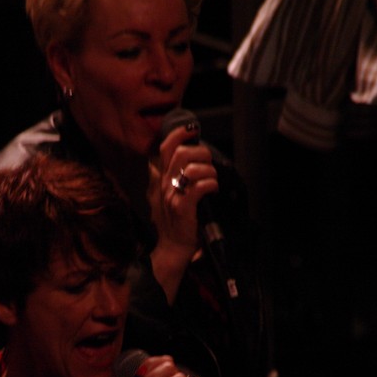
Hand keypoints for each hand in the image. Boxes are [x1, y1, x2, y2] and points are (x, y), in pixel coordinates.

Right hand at [147, 126, 218, 302]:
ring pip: (193, 168)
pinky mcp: (183, 207)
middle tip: (209, 163)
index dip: (179, 134)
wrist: (173, 247)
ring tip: (213, 180)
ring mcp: (173, 196)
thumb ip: (170, 176)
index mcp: (162, 178)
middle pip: (183, 154)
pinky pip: (200, 187)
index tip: (193, 129)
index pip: (166, 147)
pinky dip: (211, 184)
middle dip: (202, 153)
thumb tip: (177, 158)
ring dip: (209, 171)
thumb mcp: (167, 195)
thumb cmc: (176, 221)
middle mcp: (165, 184)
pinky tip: (213, 190)